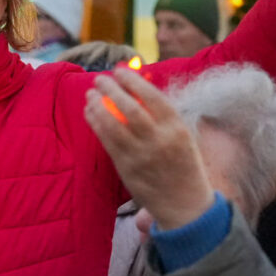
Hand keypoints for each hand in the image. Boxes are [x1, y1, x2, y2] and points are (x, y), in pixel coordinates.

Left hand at [84, 68, 213, 230]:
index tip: (120, 71)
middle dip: (111, 89)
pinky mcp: (126, 168)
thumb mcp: (182, 136)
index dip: (133, 81)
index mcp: (176, 128)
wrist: (185, 203)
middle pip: (129, 108)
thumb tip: (137, 89)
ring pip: (112, 125)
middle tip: (100, 79)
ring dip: (97, 106)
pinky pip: (106, 141)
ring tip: (90, 94)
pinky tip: (90, 113)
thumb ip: (162, 116)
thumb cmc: (183, 164)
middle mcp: (158, 140)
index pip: (152, 97)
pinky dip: (96, 124)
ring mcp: (140, 155)